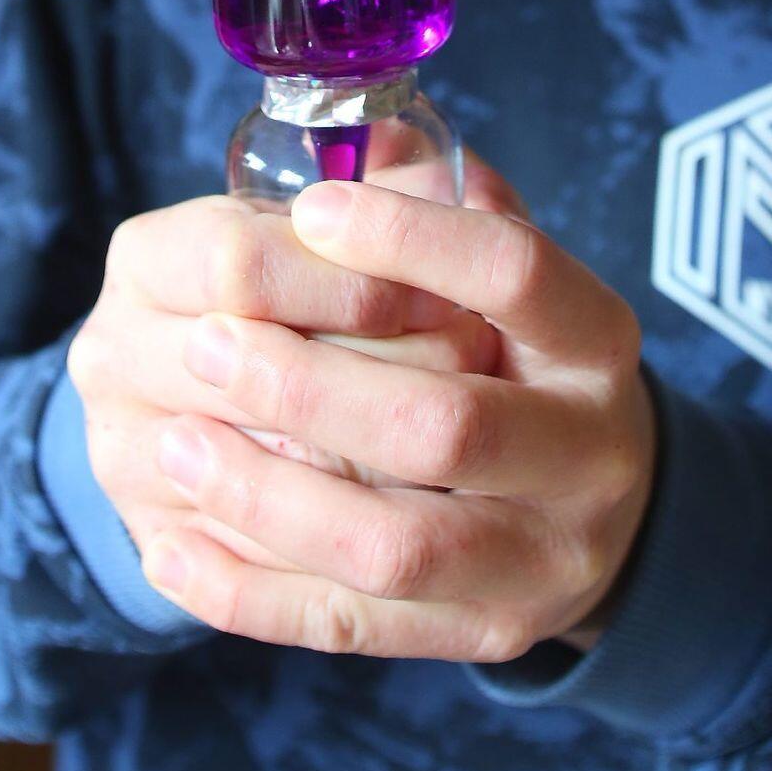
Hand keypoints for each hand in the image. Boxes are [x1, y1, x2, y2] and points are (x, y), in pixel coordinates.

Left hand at [140, 172, 656, 662]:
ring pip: (393, 548)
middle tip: (204, 343)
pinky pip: (351, 628)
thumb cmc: (528, 355)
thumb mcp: (515, 274)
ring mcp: (538, 562)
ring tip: (173, 442)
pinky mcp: (477, 635)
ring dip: (268, 496)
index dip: (410, 238)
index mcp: (596, 340)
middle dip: (310, 385)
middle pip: (446, 426)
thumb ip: (447, 203)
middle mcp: (587, 456)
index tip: (311, 207)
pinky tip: (170, 548)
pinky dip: (251, 594)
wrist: (601, 507)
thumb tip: (364, 135)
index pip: (515, 274)